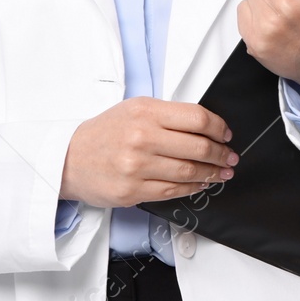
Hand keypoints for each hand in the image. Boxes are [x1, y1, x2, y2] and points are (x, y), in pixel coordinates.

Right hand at [59, 97, 236, 206]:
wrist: (69, 158)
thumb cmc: (104, 133)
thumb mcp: (133, 109)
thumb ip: (167, 115)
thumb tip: (205, 126)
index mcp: (145, 111)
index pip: (196, 118)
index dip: (219, 127)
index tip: (226, 134)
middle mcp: (142, 137)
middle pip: (198, 146)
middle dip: (222, 154)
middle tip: (230, 156)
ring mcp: (137, 166)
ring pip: (189, 171)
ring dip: (212, 173)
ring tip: (222, 172)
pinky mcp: (133, 190)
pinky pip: (174, 191)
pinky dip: (194, 188)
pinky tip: (201, 183)